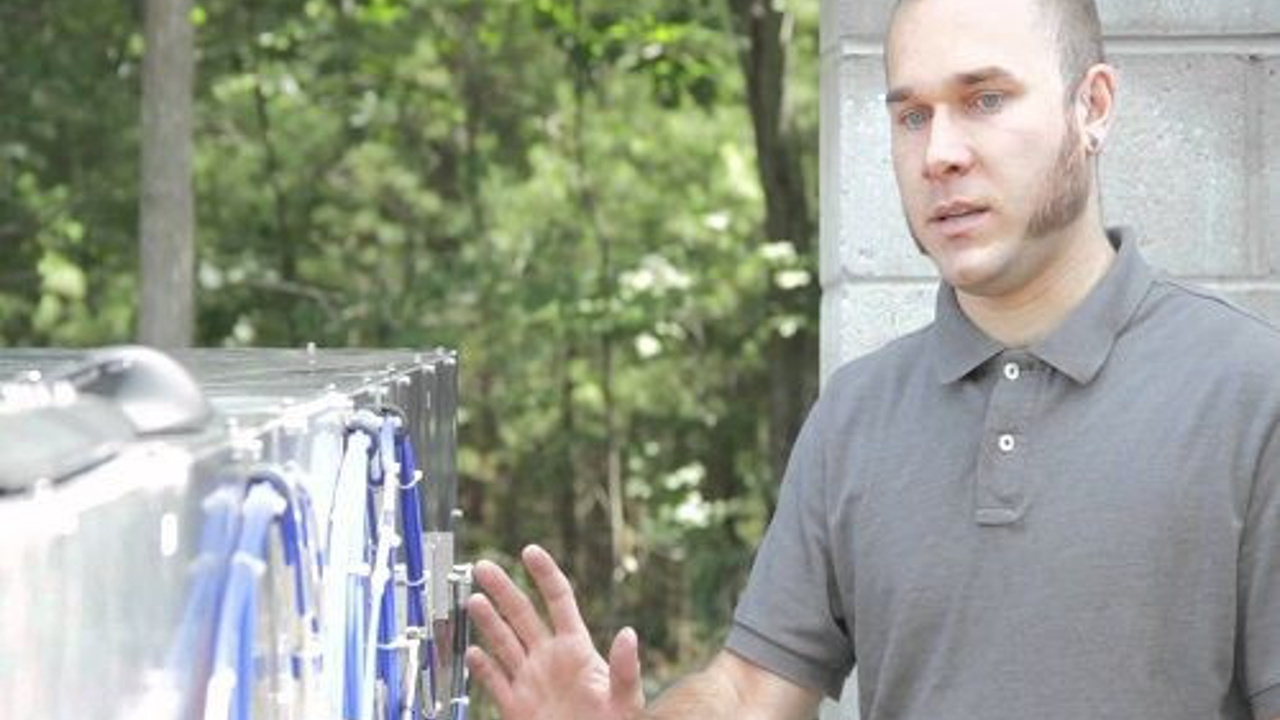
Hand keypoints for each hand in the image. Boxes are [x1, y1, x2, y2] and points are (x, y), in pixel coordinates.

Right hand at [465, 545, 644, 719]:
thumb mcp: (626, 698)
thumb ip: (624, 668)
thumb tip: (628, 634)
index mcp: (576, 649)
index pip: (558, 600)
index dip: (544, 574)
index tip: (530, 551)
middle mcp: (549, 658)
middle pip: (521, 614)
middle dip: (502, 589)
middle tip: (482, 567)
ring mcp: (530, 680)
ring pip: (503, 643)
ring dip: (487, 621)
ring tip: (472, 600)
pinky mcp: (515, 706)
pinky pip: (494, 682)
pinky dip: (481, 668)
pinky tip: (470, 652)